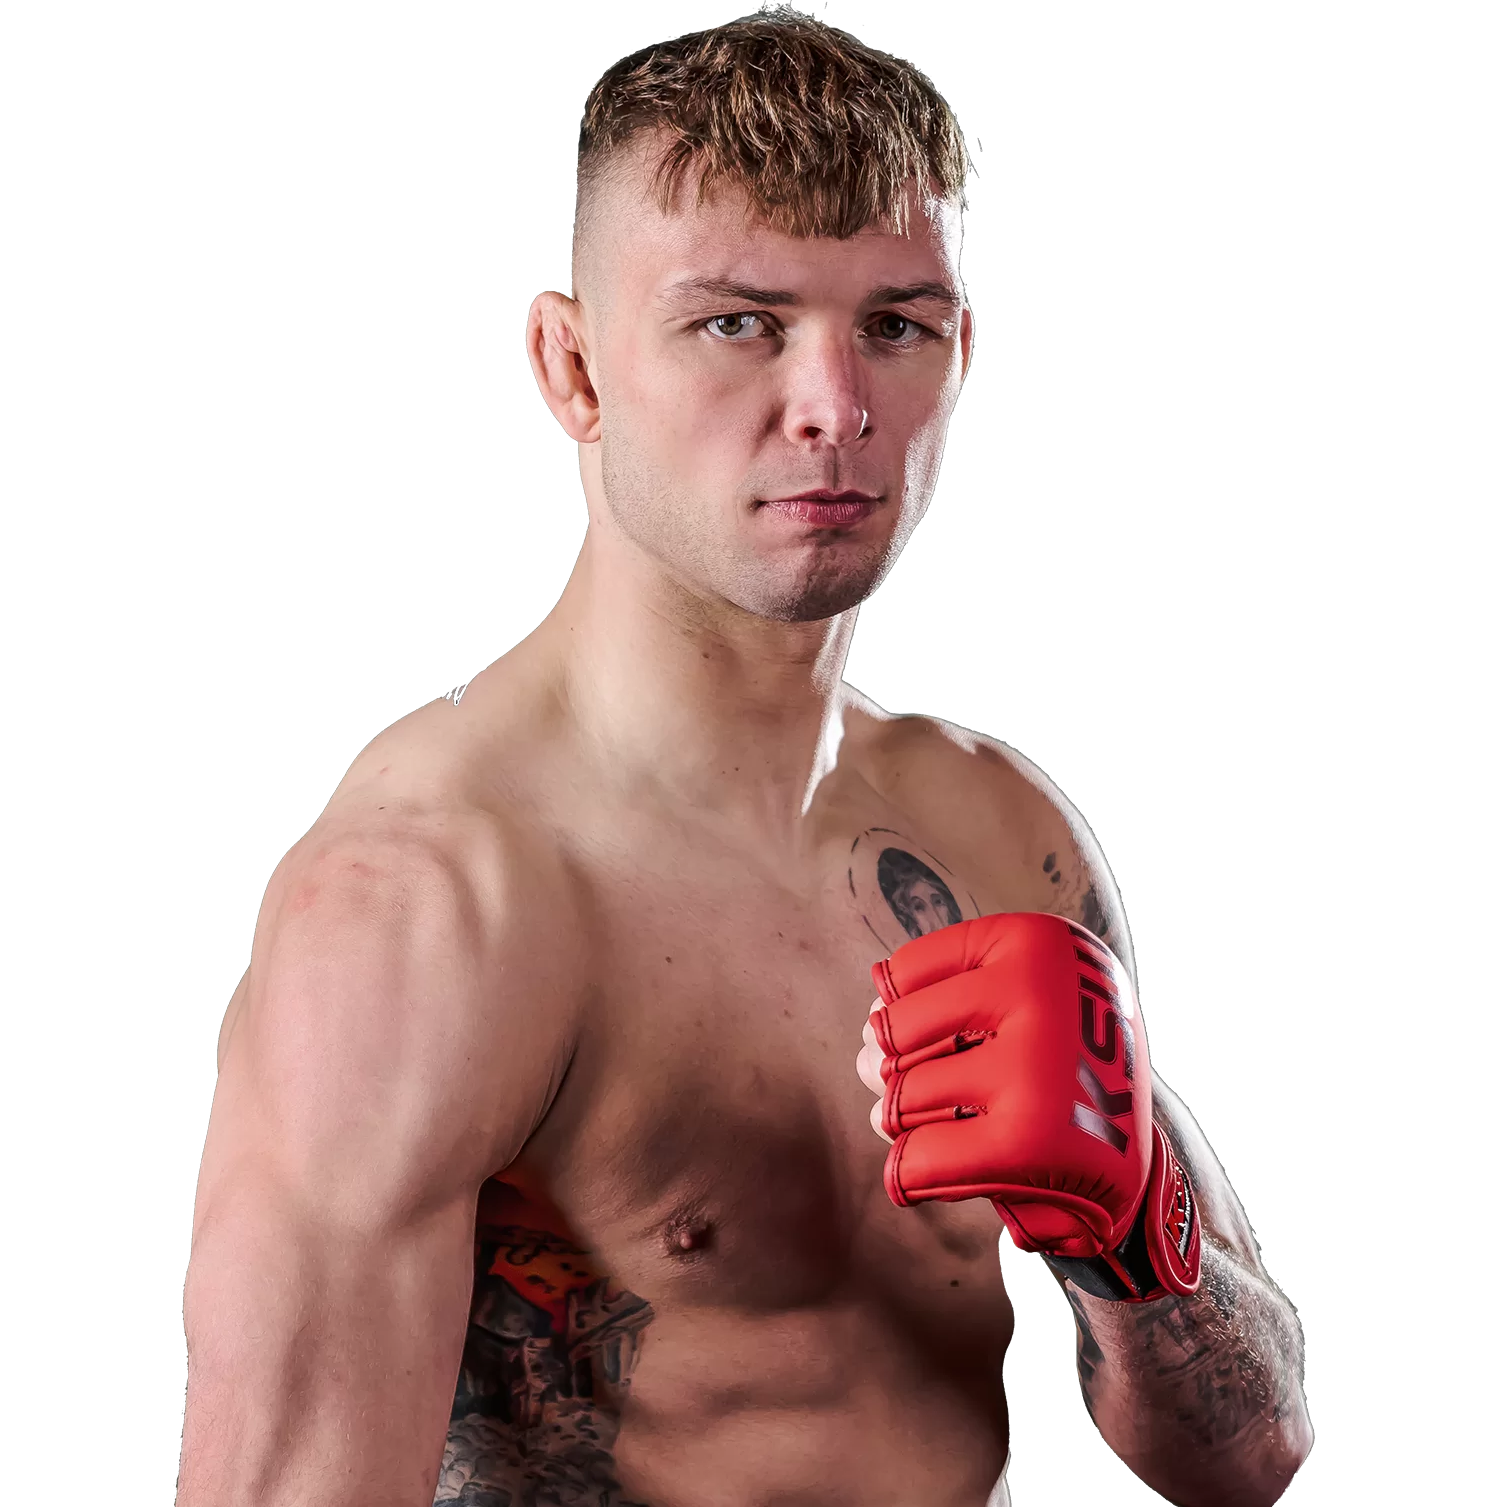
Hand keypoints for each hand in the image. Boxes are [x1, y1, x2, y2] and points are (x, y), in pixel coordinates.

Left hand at [856, 911, 1200, 1300]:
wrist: (1131, 1167)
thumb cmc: (1048, 1071)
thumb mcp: (1011, 1003)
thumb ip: (932, 999)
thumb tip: (867, 1034)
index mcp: (1037, 940)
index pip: (904, 976)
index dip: (908, 1021)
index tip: (943, 1042)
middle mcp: (1041, 989)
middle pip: (896, 1034)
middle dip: (898, 1075)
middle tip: (944, 1094)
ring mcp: (1037, 1065)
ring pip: (902, 1097)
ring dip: (912, 1127)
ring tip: (963, 1130)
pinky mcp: (1031, 1142)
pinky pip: (917, 1159)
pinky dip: (912, 1175)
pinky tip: (936, 1174)